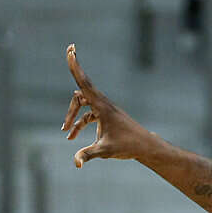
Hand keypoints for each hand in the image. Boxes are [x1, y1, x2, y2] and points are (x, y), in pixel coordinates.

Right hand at [61, 44, 158, 167]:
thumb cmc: (129, 146)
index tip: (70, 49)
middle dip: (70, 108)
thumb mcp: (106, 151)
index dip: (75, 66)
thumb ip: (88, 154)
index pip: (85, 82)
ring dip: (73, 117)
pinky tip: (73, 138)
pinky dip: (80, 124)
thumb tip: (76, 163)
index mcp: (103, 106)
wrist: (146, 147)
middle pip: (80, 97)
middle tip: (65, 121)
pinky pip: (88, 116)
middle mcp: (104, 104)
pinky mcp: (107, 117)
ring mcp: (105, 110)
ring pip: (83, 107)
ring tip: (66, 133)